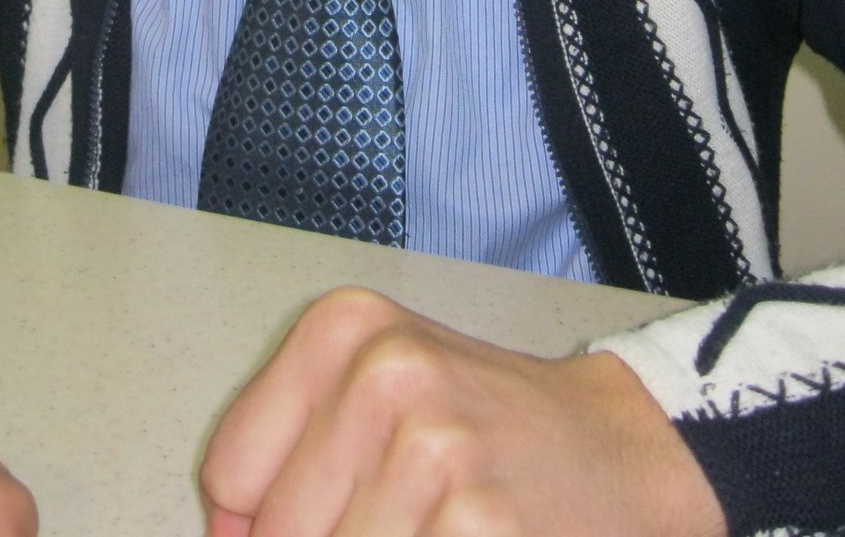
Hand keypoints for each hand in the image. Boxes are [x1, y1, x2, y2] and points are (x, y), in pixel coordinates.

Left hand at [200, 286, 726, 536]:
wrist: (618, 451)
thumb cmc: (484, 429)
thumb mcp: (377, 391)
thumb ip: (286, 453)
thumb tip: (225, 534)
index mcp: (345, 327)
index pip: (230, 473)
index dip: (256, 524)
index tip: (322, 514)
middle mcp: (385, 373)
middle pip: (278, 534)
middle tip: (400, 516)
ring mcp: (433, 450)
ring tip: (432, 526)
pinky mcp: (475, 524)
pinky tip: (462, 535)